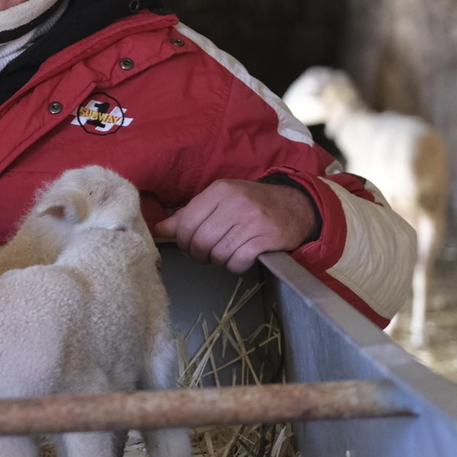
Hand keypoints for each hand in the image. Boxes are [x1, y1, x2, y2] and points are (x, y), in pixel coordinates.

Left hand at [152, 180, 316, 272]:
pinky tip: (241, 258)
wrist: (297, 207)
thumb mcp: (221, 201)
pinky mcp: (266, 238)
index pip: (185, 222)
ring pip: (217, 254)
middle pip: (199, 241)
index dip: (182, 241)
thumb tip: (160, 230)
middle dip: (198, 255)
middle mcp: (235, 203)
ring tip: (224, 255)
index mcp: (220, 191)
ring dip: (217, 261)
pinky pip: (237, 262)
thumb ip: (190, 214)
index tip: (188, 246)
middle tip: (206, 255)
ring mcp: (252, 221)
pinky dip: (235, 266)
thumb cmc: (253, 204)